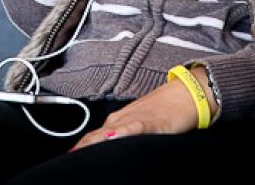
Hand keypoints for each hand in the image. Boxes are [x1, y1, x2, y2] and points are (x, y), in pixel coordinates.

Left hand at [70, 74, 210, 151]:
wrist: (186, 93)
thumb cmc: (164, 109)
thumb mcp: (141, 125)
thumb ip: (125, 135)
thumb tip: (111, 148)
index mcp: (117, 120)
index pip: (92, 137)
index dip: (79, 149)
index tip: (68, 160)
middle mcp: (121, 119)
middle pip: (94, 136)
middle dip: (81, 149)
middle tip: (68, 162)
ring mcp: (133, 119)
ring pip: (108, 132)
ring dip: (92, 144)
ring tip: (78, 154)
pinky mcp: (149, 121)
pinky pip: (132, 128)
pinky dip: (120, 134)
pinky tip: (111, 138)